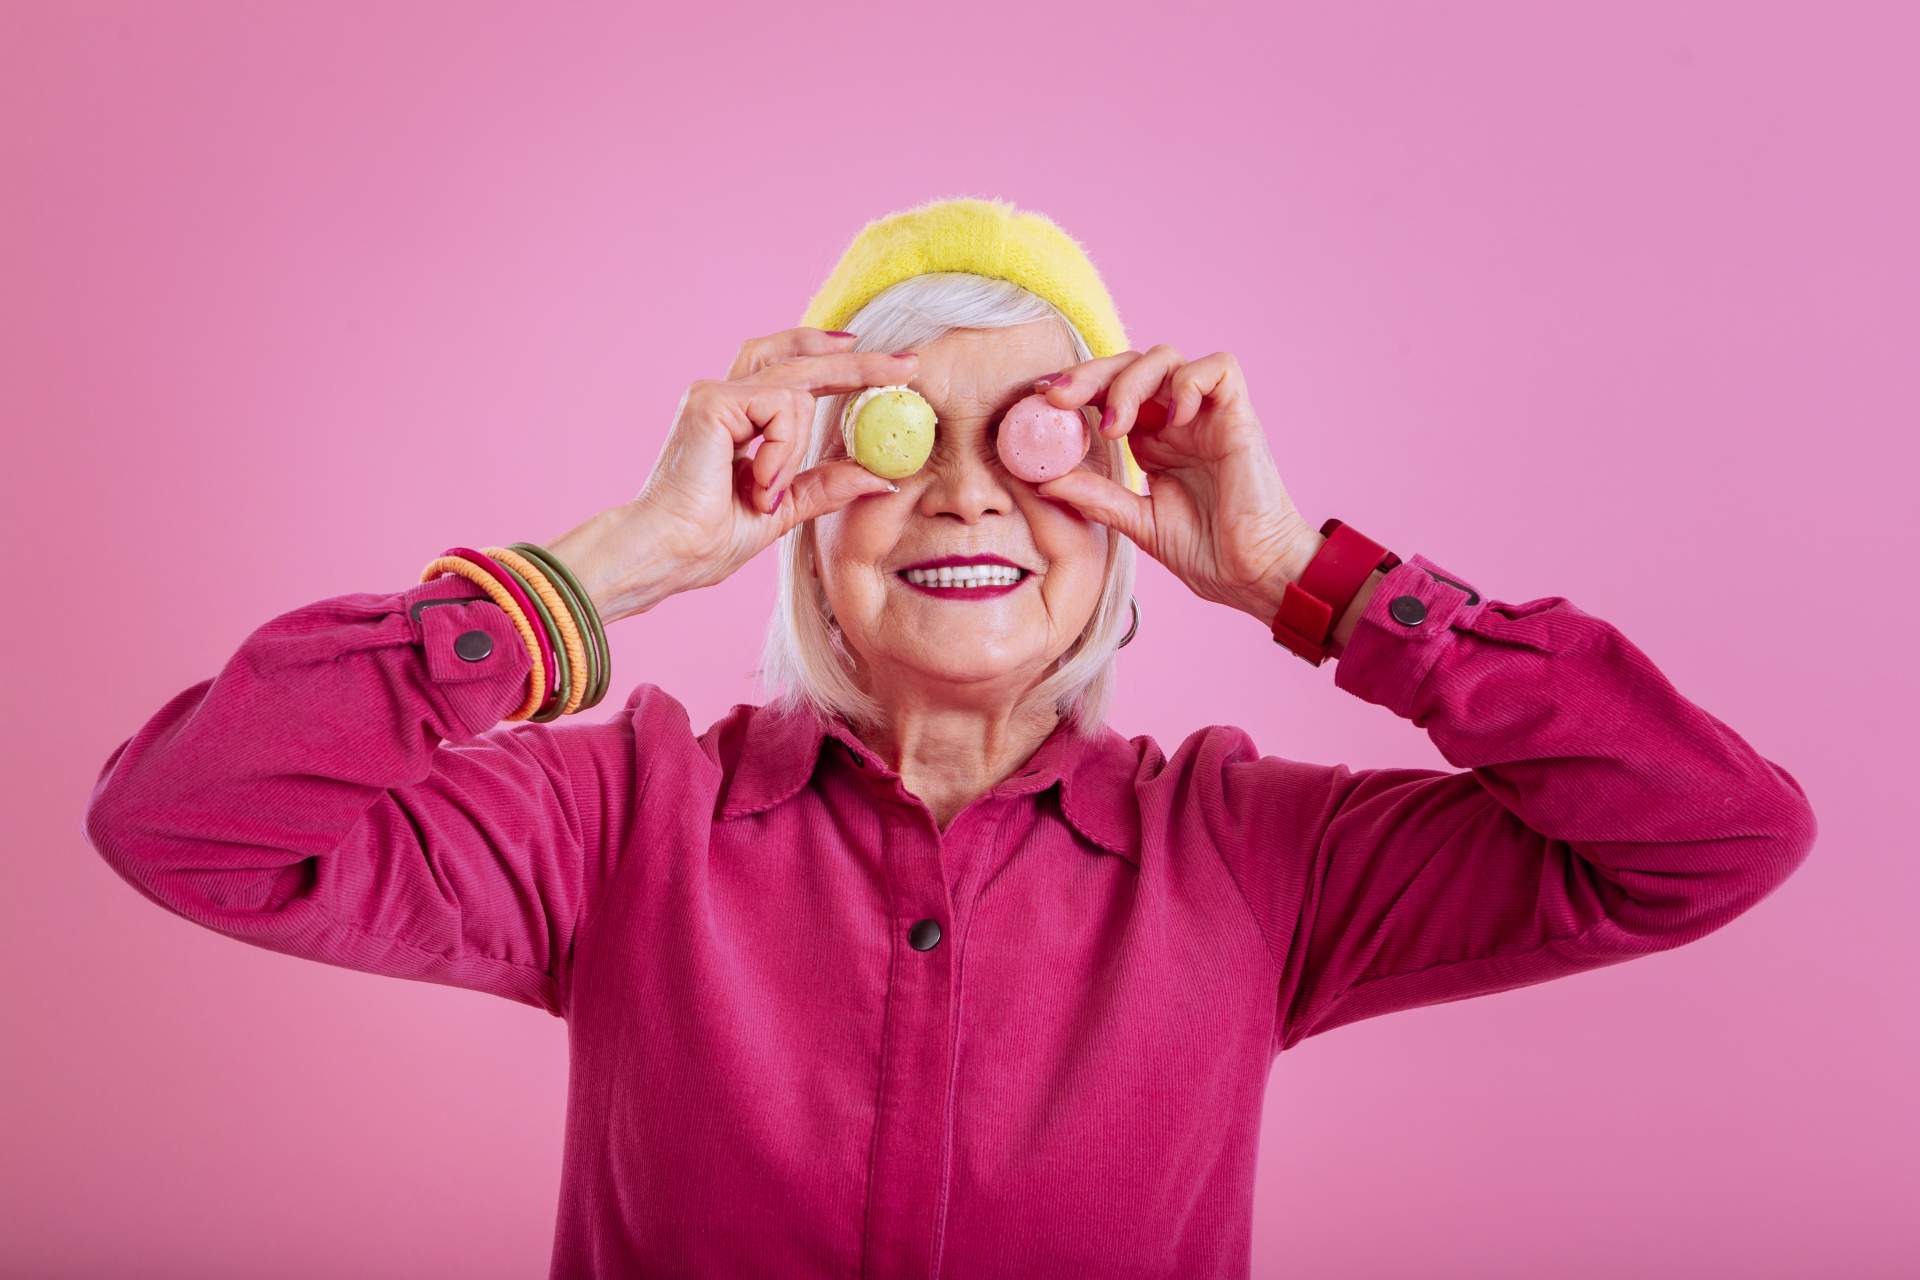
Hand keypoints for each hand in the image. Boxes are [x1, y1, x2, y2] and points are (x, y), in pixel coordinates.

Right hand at [547, 328, 909, 621]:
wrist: (666, 554)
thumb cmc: (706, 540)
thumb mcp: (782, 511)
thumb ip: (824, 487)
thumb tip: (880, 477)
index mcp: (735, 418)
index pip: (792, 371)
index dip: (835, 361)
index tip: (881, 363)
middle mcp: (723, 396)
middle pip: (799, 356)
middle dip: (857, 361)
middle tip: (908, 365)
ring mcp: (715, 393)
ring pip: (798, 390)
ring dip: (795, 449)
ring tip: (767, 494)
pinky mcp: (711, 400)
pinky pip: (780, 408)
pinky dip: (782, 450)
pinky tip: (758, 484)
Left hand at [1029, 346, 1318, 622]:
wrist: (1254, 575)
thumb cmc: (1207, 553)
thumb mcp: (1137, 523)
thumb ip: (1096, 498)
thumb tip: (1043, 481)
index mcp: (1151, 440)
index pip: (1107, 392)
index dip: (1075, 387)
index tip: (1038, 398)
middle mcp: (1176, 420)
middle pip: (1130, 365)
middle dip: (1091, 374)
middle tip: (1060, 399)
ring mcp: (1208, 415)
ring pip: (1165, 358)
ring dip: (1131, 381)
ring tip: (1115, 425)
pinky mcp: (1240, 415)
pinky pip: (1217, 368)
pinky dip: (1189, 383)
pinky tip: (1174, 420)